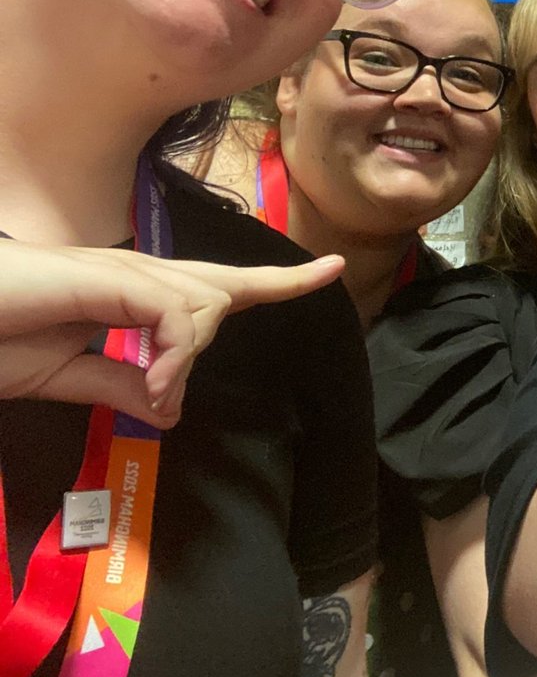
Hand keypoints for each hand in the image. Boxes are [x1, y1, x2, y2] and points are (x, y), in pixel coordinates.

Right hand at [0, 240, 344, 426]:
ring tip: (153, 392)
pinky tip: (151, 382)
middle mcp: (131, 274)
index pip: (211, 288)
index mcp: (126, 296)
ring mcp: (118, 270)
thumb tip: (171, 408)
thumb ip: (119, 384)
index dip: (273, 282)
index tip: (330, 268)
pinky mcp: (103, 276)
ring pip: (203, 303)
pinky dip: (173, 354)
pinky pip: (173, 313)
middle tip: (320, 279)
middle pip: (221, 284)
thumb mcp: (66, 376)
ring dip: (189, 356)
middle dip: (278, 284)